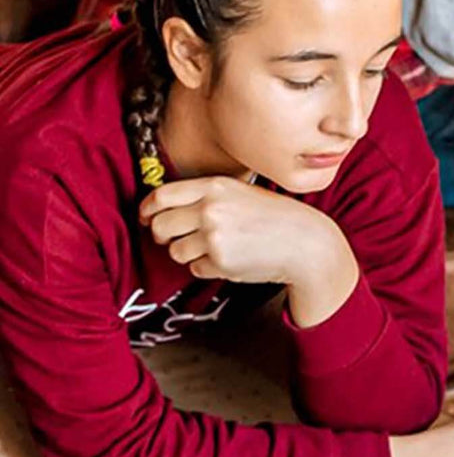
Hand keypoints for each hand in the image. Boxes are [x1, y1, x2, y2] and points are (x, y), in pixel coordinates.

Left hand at [139, 176, 348, 287]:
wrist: (304, 243)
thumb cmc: (274, 218)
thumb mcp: (239, 193)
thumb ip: (204, 196)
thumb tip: (164, 210)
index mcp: (213, 187)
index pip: (161, 197)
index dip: (147, 210)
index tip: (147, 218)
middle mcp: (209, 209)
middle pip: (161, 226)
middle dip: (163, 236)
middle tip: (173, 240)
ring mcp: (214, 236)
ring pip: (176, 251)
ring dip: (189, 254)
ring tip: (214, 249)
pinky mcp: (221, 262)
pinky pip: (196, 268)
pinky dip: (208, 268)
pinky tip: (231, 260)